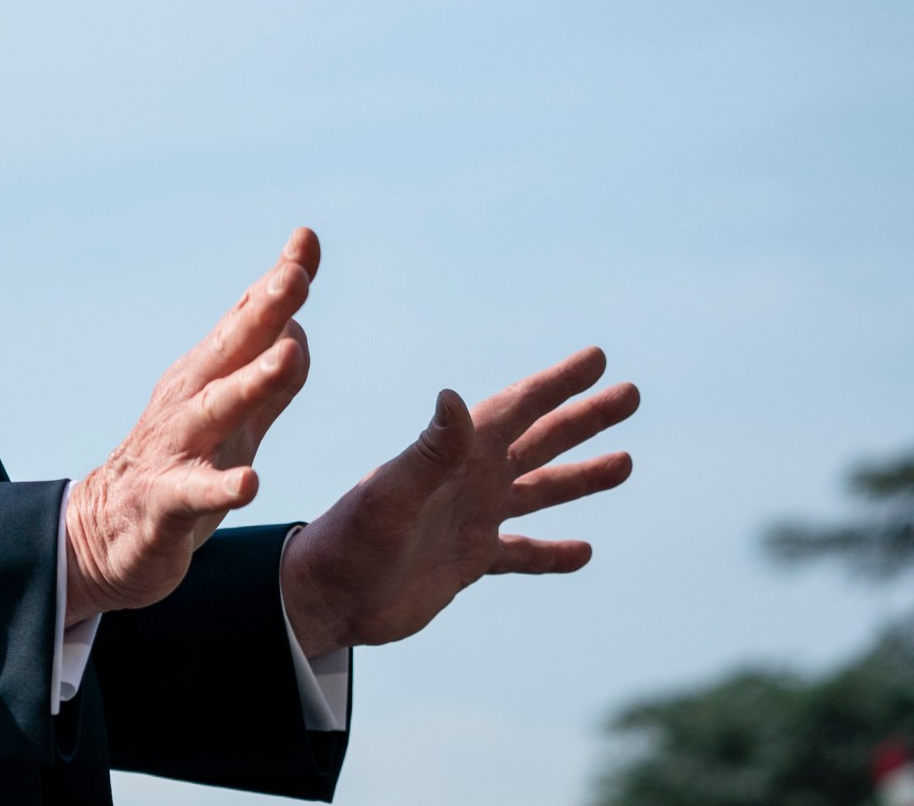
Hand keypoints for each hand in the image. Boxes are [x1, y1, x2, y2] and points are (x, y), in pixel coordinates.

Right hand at [65, 228, 318, 620]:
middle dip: (262, 311)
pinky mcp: (165, 502)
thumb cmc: (177, 473)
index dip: (275, 282)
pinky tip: (251, 484)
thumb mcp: (234, 426)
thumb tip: (299, 333)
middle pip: (230, 350)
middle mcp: (187, 403)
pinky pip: (194, 492)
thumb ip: (269, 384)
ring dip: (250, 381)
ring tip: (285, 354)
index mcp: (205, 379)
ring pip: (215, 409)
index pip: (246, 321)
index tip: (306, 238)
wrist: (104, 537)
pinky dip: (222, 486)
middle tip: (295, 275)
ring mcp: (174, 449)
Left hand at [280, 346, 640, 657]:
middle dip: (584, 418)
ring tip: (626, 462)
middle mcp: (468, 481)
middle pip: (540, 441)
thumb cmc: (349, 541)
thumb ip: (430, 452)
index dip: (558, 384)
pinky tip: (584, 551)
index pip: (517, 409)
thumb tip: (453, 397)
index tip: (598, 358)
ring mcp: (470, 519)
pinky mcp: (467, 560)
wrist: (325, 597)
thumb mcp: (391, 494)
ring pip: (539, 491)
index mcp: (454, 456)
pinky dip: (552, 552)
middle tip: (631, 393)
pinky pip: (522, 553)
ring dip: (580, 476)